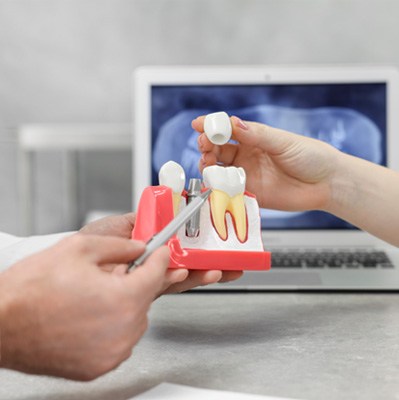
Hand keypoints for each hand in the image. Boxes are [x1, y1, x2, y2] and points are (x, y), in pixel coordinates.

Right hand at [0, 234, 168, 380]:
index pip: (156, 274)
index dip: (159, 258)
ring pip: (134, 320)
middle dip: (136, 281)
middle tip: (115, 273)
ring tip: (95, 295)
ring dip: (124, 305)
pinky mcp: (98, 367)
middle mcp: (123, 331)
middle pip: (146, 298)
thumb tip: (139, 248)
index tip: (160, 253)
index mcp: (123, 299)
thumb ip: (119, 246)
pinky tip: (89, 315)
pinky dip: (113, 326)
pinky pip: (119, 340)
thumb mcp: (79, 249)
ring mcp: (111, 353)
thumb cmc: (30, 290)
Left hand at [80, 213, 242, 291]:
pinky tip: (190, 274)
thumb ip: (144, 221)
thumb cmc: (90, 243)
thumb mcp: (120, 224)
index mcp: (150, 244)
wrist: (70, 269)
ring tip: (220, 269)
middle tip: (232, 260)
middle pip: (187, 261)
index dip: (199, 241)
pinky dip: (180, 280)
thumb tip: (167, 214)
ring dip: (202, 273)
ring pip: (182, 276)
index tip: (216, 238)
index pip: (180, 242)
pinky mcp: (143, 292)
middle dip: (210, 260)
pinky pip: (166, 285)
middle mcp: (152, 262)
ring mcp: (149, 278)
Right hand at [193, 115, 339, 211]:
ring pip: (219, 170)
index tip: (199, 124)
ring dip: (209, 166)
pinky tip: (216, 184)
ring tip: (208, 164)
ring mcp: (247, 175)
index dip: (211, 127)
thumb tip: (233, 123)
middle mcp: (247, 156)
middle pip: (218, 150)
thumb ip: (258, 135)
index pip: (227, 130)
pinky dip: (219, 188)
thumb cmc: (312, 157)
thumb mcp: (284, 142)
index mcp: (255, 138)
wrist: (327, 184)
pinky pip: (229, 191)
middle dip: (207, 146)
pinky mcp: (251, 194)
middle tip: (204, 145)